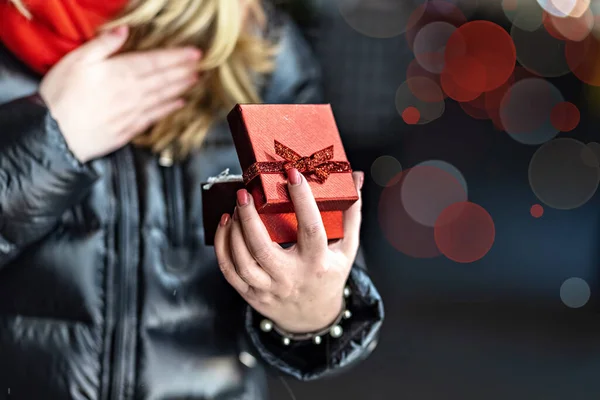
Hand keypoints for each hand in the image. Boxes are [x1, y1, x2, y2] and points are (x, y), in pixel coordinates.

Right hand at [40, 26, 200, 162]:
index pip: (155, 62)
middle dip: (184, 71)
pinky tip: (179, 104)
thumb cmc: (61, 96)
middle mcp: (132, 93)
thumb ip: (102, 45)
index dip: (177, 57)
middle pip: (163, 80)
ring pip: (162, 97)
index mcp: (120, 73)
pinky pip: (154, 117)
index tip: (194, 53)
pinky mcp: (128, 130)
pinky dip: (168, 109)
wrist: (54, 135)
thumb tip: (123, 30)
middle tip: (201, 66)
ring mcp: (132, 113)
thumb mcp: (76, 60)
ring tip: (194, 81)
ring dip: (180, 88)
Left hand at [215, 169, 363, 332]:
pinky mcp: (251, 294)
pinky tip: (226, 225)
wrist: (313, 317)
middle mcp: (291, 277)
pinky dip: (223, 246)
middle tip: (245, 193)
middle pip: (263, 248)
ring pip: (242, 261)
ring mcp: (268, 288)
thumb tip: (356, 178)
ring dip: (234, 231)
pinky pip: (229, 271)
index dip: (301, 199)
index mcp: (317, 262)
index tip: (291, 173)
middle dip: (249, 218)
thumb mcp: (346, 249)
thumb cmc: (329, 275)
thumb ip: (351, 213)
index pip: (310, 228)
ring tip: (236, 207)